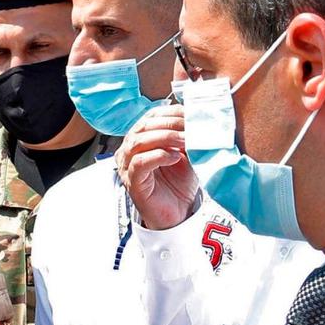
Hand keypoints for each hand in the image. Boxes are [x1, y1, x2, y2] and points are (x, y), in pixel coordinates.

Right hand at [114, 106, 200, 230]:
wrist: (179, 212)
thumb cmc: (178, 183)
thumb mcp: (186, 152)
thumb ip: (186, 136)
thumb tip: (197, 119)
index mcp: (141, 138)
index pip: (151, 116)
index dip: (172, 112)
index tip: (191, 114)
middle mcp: (130, 149)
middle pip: (145, 126)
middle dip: (171, 124)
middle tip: (191, 127)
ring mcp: (127, 165)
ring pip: (139, 141)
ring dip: (166, 137)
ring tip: (185, 141)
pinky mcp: (132, 181)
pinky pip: (140, 162)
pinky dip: (159, 156)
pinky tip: (174, 157)